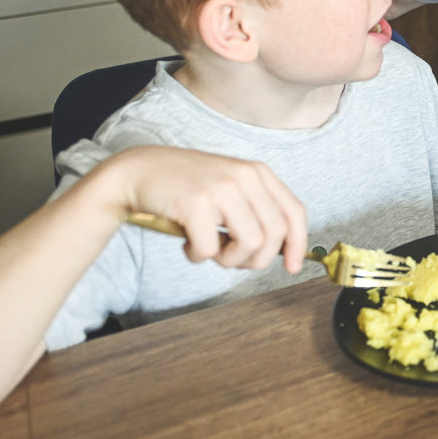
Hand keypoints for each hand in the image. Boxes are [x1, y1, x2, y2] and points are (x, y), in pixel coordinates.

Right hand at [94, 146, 308, 273]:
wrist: (138, 171)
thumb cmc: (186, 186)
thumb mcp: (230, 188)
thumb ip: (256, 210)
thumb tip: (283, 251)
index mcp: (258, 173)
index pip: (294, 212)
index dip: (298, 244)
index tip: (292, 267)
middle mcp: (245, 176)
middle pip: (274, 235)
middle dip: (256, 259)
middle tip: (230, 259)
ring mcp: (221, 188)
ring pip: (249, 244)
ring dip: (228, 260)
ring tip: (209, 249)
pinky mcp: (196, 203)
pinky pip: (211, 249)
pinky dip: (198, 256)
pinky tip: (187, 243)